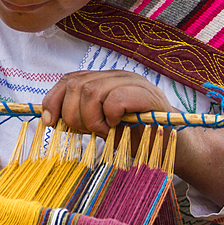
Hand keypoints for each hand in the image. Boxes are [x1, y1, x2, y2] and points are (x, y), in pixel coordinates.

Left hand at [41, 71, 223, 206]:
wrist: (175, 148)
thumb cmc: (136, 138)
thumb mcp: (101, 125)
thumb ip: (80, 115)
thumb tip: (48, 118)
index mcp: (106, 80)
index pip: (69, 79)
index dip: (53, 100)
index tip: (49, 122)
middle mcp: (119, 76)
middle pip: (77, 85)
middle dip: (73, 114)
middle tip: (88, 132)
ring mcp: (135, 84)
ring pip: (92, 91)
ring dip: (91, 118)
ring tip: (103, 131)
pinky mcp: (149, 97)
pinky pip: (116, 99)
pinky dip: (109, 116)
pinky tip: (115, 127)